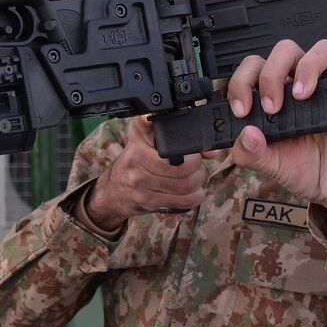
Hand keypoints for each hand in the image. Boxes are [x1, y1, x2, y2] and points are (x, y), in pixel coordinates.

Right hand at [86, 115, 207, 229]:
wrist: (114, 191)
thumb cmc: (137, 162)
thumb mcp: (148, 142)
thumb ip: (180, 139)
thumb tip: (212, 151)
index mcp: (138, 138)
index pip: (148, 126)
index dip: (165, 126)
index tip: (174, 128)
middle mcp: (136, 158)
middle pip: (182, 165)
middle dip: (198, 166)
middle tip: (197, 165)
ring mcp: (140, 181)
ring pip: (185, 184)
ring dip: (198, 181)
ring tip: (196, 177)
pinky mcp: (148, 201)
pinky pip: (183, 200)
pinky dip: (196, 196)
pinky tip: (193, 191)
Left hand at [225, 28, 326, 234]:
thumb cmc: (302, 170)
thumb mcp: (270, 167)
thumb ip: (252, 154)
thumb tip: (246, 134)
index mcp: (275, 95)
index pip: (254, 69)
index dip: (242, 83)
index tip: (242, 109)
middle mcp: (300, 84)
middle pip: (285, 52)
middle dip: (272, 74)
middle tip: (272, 107)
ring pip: (320, 51)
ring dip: (308, 65)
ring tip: (303, 94)